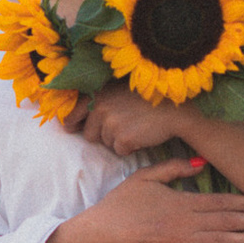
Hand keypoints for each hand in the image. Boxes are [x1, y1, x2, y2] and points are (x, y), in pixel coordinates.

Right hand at [41, 156, 243, 242]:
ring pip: (222, 241)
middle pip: (228, 220)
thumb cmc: (117, 208)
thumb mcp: (143, 179)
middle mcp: (186, 221)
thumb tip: (200, 163)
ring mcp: (180, 242)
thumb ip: (173, 169)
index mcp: (181, 200)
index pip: (222, 201)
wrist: (96, 237)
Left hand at [67, 82, 185, 156]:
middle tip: (122, 125)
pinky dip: (129, 147)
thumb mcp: (118, 92)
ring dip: (117, 140)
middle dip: (102, 134)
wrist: (174, 109)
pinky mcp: (123, 138)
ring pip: (105, 144)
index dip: (73, 123)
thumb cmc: (147, 100)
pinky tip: (141, 135)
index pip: (73, 113)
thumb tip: (69, 122)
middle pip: (88, 135)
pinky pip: (119, 151)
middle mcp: (100, 107)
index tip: (71, 128)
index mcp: (97, 93)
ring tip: (134, 127)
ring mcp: (111, 123)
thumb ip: (97, 101)